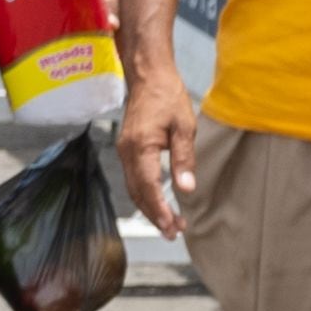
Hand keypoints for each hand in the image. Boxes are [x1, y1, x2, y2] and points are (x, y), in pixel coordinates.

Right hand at [117, 66, 200, 241]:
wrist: (148, 77)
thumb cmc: (168, 98)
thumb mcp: (184, 127)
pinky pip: (133, 178)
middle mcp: (127, 152)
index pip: (148, 188)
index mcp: (140, 147)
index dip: (160, 211)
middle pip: (137, 193)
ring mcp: (124, 151)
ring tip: (169, 224)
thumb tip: (186, 189)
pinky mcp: (127, 149)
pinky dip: (145, 194)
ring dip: (149, 207)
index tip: (172, 228)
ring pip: (133, 188)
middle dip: (154, 215)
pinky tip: (158, 202)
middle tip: (173, 234)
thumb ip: (184, 159)